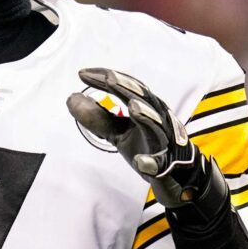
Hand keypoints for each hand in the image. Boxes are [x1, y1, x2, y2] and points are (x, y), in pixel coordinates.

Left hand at [67, 67, 229, 227]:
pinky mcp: (167, 164)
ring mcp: (165, 140)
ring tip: (132, 108)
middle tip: (110, 78)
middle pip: (144, 98)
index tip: (82, 73)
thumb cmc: (147, 145)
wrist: (176, 175)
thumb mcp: (118, 131)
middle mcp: (159, 118)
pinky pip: (160, 163)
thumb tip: (71, 98)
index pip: (126, 86)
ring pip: (158, 125)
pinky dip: (151, 162)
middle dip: (127, 87)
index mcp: (147, 106)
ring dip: (146, 116)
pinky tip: (140, 161)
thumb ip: (98, 117)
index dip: (106, 78)